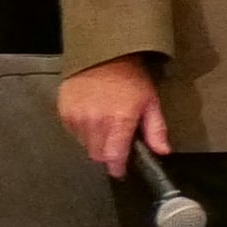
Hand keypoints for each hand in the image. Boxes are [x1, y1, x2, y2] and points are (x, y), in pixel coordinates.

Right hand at [56, 56, 170, 179]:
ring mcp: (76, 117)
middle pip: (97, 155)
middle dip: (108, 155)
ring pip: (84, 145)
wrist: (103, 54)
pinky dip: (83, 132)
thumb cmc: (131, 79)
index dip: (117, 168)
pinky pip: (73, 132)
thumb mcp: (151, 102)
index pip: (113, 157)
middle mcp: (94, 122)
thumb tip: (162, 152)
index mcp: (118, 121)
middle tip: (117, 146)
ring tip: (106, 127)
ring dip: (95, 143)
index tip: (121, 172)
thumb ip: (156, 130)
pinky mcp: (63, 111)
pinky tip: (93, 119)